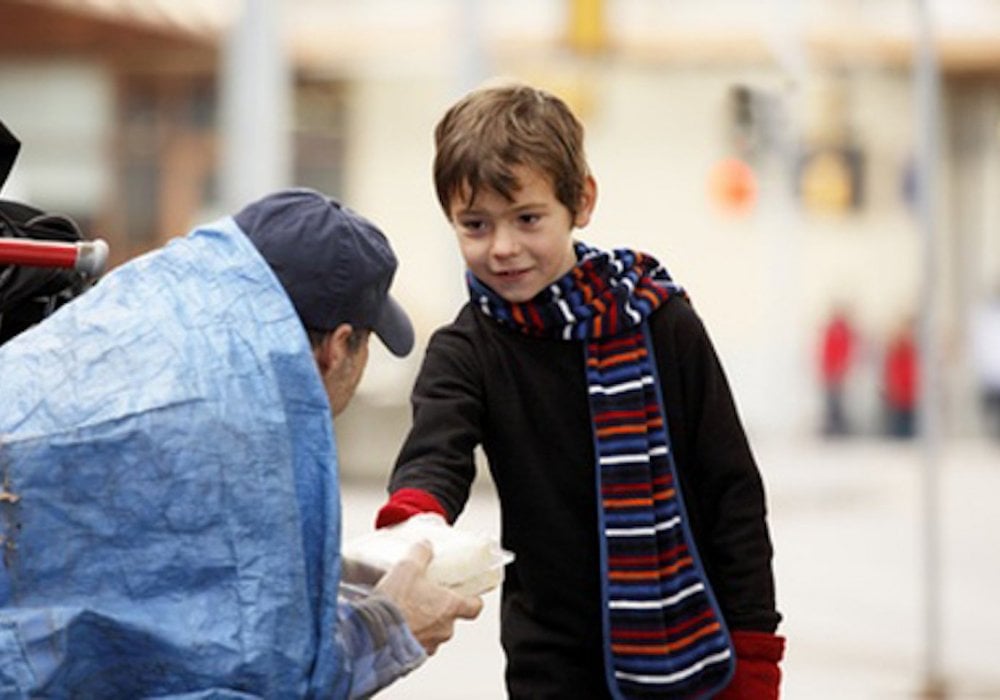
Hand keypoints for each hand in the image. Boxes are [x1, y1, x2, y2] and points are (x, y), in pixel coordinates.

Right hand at [374, 539, 483, 654]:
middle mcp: (445, 629)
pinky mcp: (413, 657)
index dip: (472, 600)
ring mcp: (430, 645)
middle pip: (451, 620)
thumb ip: (421, 553)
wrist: (374, 632)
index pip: (475, 607)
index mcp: (451, 607)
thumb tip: (425, 545)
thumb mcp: (409, 567)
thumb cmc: (397, 602)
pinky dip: (410, 637)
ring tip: (407, 613)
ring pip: (433, 634)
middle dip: (439, 611)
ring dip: (424, 625)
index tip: (467, 595)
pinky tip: (396, 626)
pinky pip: (417, 646)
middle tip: (425, 599)